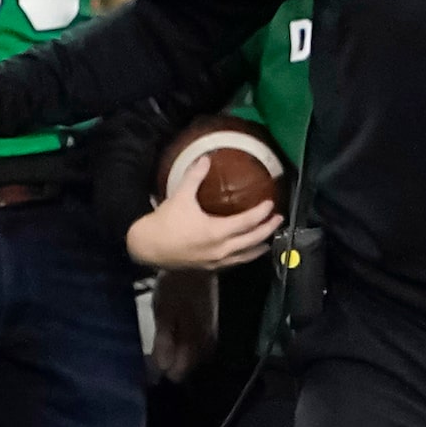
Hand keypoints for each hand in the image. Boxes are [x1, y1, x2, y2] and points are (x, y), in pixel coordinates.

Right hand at [127, 178, 280, 270]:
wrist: (147, 248)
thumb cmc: (165, 222)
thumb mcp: (181, 196)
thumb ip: (195, 176)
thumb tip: (205, 158)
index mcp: (217, 232)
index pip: (248, 222)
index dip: (262, 213)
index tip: (270, 204)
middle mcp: (221, 249)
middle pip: (252, 241)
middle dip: (267, 230)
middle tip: (278, 219)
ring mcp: (216, 262)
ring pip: (245, 257)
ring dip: (259, 247)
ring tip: (268, 241)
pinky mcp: (209, 268)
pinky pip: (233, 263)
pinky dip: (244, 257)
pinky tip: (245, 253)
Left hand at [149, 270, 219, 382]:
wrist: (197, 262)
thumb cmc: (176, 286)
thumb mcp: (164, 313)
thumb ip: (164, 342)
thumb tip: (162, 368)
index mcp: (195, 342)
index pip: (179, 373)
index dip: (161, 373)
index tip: (147, 367)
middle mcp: (207, 342)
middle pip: (189, 369)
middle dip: (172, 366)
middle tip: (152, 357)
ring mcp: (211, 333)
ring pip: (196, 358)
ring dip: (180, 357)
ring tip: (162, 349)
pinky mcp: (212, 323)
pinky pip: (200, 346)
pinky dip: (187, 347)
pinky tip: (176, 339)